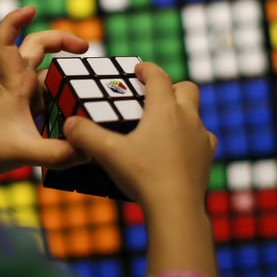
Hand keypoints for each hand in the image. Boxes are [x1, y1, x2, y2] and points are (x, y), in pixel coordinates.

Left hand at [0, 6, 90, 177]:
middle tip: (85, 49)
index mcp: (13, 84)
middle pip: (37, 47)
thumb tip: (89, 150)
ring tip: (94, 86)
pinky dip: (66, 96)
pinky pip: (51, 94)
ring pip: (49, 74)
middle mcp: (18, 84)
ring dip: (68, 75)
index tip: (31, 9)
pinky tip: (82, 111)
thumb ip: (59, 154)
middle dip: (61, 41)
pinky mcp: (27, 109)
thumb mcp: (27, 153)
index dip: (14, 21)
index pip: (5, 43)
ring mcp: (23, 96)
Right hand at [62, 63, 216, 209]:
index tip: (138, 69)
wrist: (176, 208)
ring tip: (162, 125)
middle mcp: (187, 117)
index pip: (158, 76)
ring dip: (182, 113)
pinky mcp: (207, 156)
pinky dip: (191, 137)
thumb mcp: (108, 153)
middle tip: (152, 96)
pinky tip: (178, 148)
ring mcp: (201, 137)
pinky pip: (203, 138)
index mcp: (164, 109)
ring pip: (195, 114)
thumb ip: (85, 135)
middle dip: (170, 87)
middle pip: (186, 88)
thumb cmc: (143, 176)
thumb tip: (69, 124)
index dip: (147, 69)